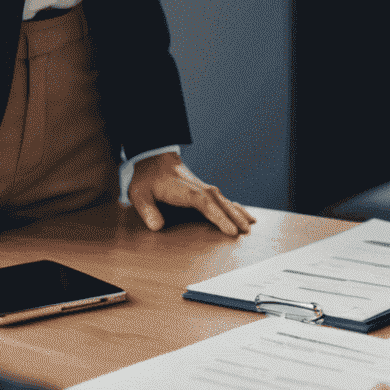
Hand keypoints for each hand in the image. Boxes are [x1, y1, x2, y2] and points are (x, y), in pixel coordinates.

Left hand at [124, 151, 254, 236]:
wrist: (153, 159)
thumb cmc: (147, 178)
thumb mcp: (139, 194)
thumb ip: (147, 209)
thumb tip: (157, 226)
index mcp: (184, 190)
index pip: (205, 203)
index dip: (218, 216)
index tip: (230, 229)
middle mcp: (198, 188)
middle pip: (219, 202)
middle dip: (234, 216)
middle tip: (246, 230)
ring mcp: (202, 188)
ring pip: (223, 200)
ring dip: (237, 211)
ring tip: (250, 224)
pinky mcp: (203, 191)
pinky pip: (221, 199)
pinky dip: (233, 206)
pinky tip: (243, 213)